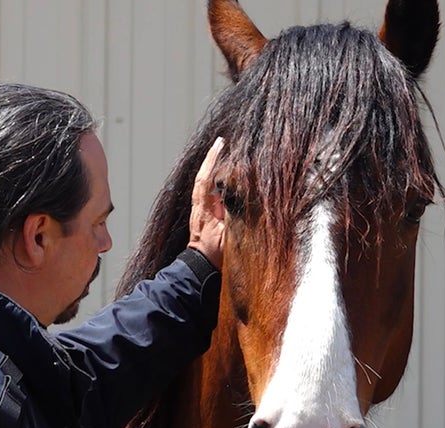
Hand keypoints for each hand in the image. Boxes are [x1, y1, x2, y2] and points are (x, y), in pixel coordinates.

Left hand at [187, 137, 225, 269]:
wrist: (200, 268)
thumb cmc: (215, 256)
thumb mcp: (229, 237)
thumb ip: (236, 218)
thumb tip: (244, 198)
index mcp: (204, 209)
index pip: (206, 180)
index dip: (212, 161)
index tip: (220, 144)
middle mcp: (200, 206)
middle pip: (204, 177)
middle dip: (212, 160)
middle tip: (222, 142)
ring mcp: (200, 209)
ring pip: (205, 183)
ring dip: (213, 168)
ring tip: (222, 150)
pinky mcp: (203, 214)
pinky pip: (208, 191)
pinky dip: (214, 180)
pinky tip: (222, 173)